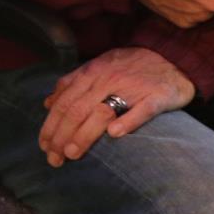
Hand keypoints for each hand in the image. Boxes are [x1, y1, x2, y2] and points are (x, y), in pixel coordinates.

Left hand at [38, 48, 191, 166]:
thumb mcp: (97, 67)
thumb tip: (48, 103)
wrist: (170, 55)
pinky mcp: (156, 96)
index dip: (51, 124)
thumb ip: (71, 83)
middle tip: (54, 158)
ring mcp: (132, 88)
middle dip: (61, 135)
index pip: (64, 102)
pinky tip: (114, 135)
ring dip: (84, 134)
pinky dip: (127, 122)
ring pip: (102, 112)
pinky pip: (141, 110)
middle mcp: (107, 79)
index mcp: (91, 73)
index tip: (44, 145)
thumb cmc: (129, 65)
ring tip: (72, 153)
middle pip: (77, 109)